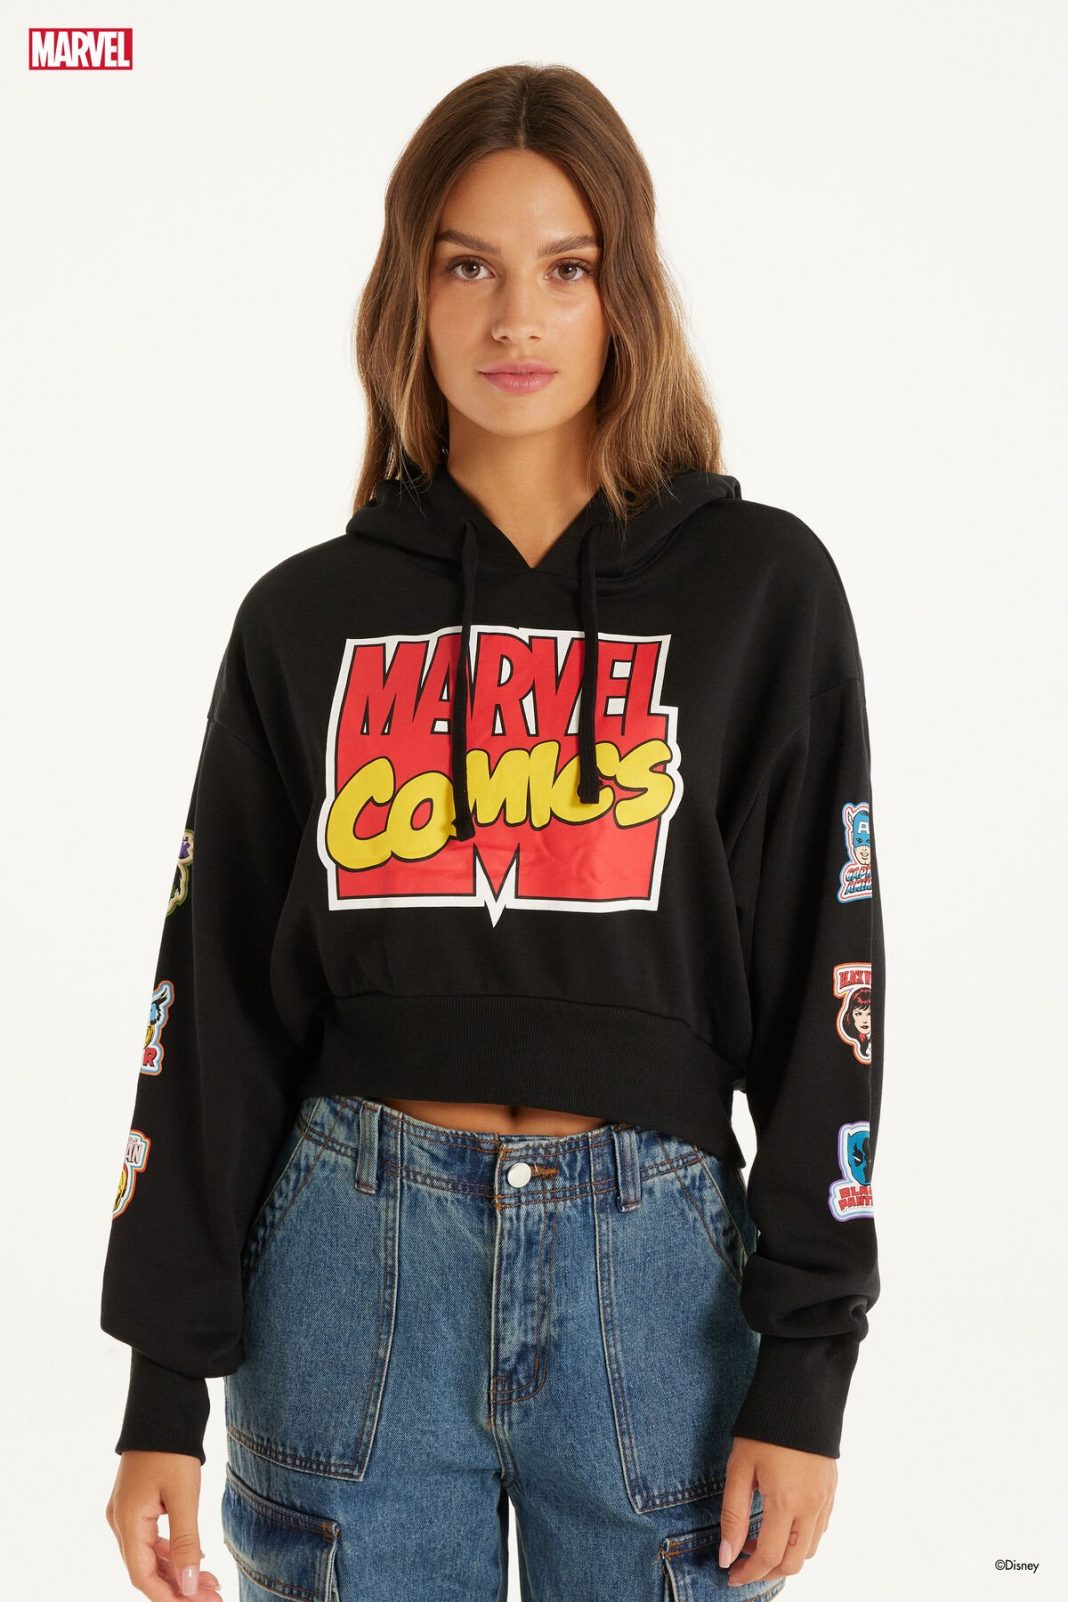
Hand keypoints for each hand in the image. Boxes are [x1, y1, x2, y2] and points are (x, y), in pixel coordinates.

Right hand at [105, 1450, 224, 1598]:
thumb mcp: (183, 1496)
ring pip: (150, 1555)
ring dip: (178, 1570)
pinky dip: (172, 1551)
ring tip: (211, 1583)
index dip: (168, 1596)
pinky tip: (197, 1558)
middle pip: (146, 1569)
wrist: (162, 1406)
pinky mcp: (137, 1503)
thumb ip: (185, 1542)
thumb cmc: (171, 1448)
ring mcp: (126, 1512)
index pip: (142, 1575)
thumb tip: (189, 1584)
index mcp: (126, 1521)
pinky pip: (151, 1538)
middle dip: (178, 1587)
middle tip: (213, 1596)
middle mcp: (120, 1521)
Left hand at [718, 1435, 836, 1586]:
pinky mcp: (832, 1489)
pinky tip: (781, 1523)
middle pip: (793, 1562)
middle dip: (767, 1571)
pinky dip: (801, 1538)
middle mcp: (811, 1506)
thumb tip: (726, 1555)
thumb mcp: (739, 1466)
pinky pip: (820, 1529)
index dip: (748, 1573)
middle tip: (743, 1563)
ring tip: (758, 1540)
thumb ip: (733, 1514)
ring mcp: (825, 1499)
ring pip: (810, 1549)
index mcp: (786, 1502)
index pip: (769, 1556)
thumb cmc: (764, 1427)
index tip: (731, 1575)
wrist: (800, 1392)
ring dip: (785, 1556)